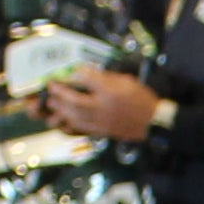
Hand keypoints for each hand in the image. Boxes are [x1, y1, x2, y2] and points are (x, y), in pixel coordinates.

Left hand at [46, 69, 162, 143]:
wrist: (152, 122)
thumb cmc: (141, 100)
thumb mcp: (126, 80)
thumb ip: (104, 77)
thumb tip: (85, 72)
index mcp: (112, 92)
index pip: (88, 80)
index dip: (75, 74)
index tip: (68, 71)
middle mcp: (104, 108)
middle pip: (76, 101)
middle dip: (60, 94)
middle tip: (51, 87)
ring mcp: (101, 122)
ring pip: (75, 117)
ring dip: (60, 110)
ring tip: (52, 103)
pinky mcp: (100, 132)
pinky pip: (80, 130)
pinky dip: (67, 125)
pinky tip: (61, 121)